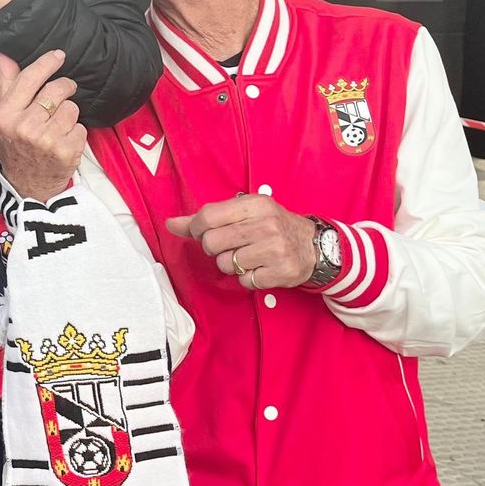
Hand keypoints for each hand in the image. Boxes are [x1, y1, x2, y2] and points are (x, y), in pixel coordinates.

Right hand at [0, 51, 82, 201]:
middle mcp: (24, 127)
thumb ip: (7, 85)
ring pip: (71, 108)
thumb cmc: (16, 147)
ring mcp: (45, 140)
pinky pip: (81, 127)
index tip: (59, 55)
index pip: (29, 79)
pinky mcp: (65, 151)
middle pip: (56, 90)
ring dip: (69, 115)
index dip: (47, 63)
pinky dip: (76, 133)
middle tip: (64, 93)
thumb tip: (5, 55)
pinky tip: (64, 142)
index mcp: (6, 116)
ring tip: (58, 126)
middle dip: (64, 88)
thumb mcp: (4, 118)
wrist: (27, 185)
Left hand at [164, 195, 317, 289]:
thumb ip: (205, 218)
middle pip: (212, 243)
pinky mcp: (281, 272)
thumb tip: (170, 223)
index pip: (207, 217)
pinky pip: (245, 281)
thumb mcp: (243, 213)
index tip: (205, 232)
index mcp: (254, 204)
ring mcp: (275, 249)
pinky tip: (260, 268)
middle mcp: (266, 224)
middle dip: (214, 249)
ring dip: (231, 265)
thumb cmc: (271, 226)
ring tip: (248, 256)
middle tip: (229, 246)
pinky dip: (248, 278)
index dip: (197, 229)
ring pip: (225, 264)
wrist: (314, 245)